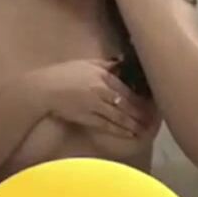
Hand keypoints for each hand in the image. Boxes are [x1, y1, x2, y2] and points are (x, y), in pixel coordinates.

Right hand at [34, 59, 149, 137]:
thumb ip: (105, 63)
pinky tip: (129, 134)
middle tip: (152, 120)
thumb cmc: (64, 73)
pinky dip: (120, 130)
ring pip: (119, 116)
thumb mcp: (87, 63)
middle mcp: (102, 89)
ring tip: (144, 129)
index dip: (140, 98)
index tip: (150, 104)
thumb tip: (121, 62)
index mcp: (103, 74)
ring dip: (133, 124)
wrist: (45, 88)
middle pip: (126, 103)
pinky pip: (107, 125)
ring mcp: (95, 105)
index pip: (127, 88)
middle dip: (140, 113)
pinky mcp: (87, 117)